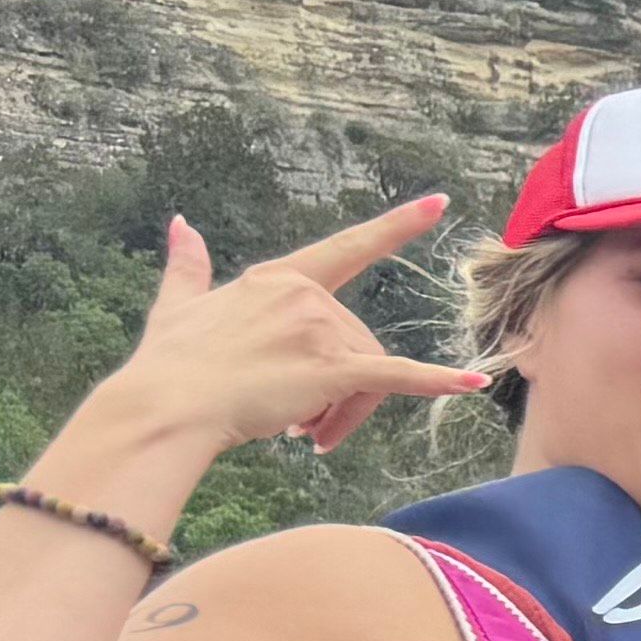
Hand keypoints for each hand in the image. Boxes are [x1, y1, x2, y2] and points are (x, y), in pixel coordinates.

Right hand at [96, 198, 475, 457]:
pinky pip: (398, 376)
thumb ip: (188, 265)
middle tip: (302, 430)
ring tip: (306, 438)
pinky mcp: (332, 369)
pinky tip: (473, 384)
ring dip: (344, 415)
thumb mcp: (179, 304)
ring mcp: (320, 329)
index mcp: (278, 278)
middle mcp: (305, 296)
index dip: (397, 226)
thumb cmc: (170, 364)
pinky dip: (438, 381)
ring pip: (367, 376)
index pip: (349, 247)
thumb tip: (181, 223)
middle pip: (359, 346)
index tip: (438, 202)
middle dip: (341, 393)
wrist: (167, 407)